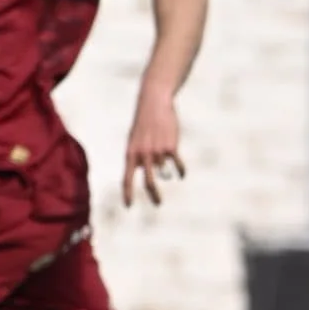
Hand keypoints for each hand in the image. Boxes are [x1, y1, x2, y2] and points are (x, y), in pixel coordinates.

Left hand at [122, 89, 185, 206]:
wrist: (154, 104)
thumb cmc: (144, 123)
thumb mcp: (135, 140)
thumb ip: (138, 156)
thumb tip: (145, 171)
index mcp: (130, 154)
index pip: (127, 178)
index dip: (127, 193)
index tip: (128, 206)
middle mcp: (143, 155)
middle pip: (149, 182)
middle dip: (154, 196)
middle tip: (158, 204)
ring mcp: (157, 152)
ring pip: (164, 172)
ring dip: (168, 171)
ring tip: (172, 169)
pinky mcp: (170, 148)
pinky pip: (177, 165)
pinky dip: (180, 170)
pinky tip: (181, 174)